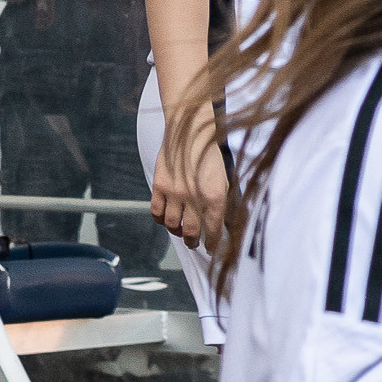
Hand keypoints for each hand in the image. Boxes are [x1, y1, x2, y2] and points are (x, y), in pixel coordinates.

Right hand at [150, 100, 229, 249]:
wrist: (189, 132)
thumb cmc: (210, 155)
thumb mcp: (224, 180)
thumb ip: (224, 203)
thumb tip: (223, 224)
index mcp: (215, 196)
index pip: (213, 230)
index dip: (212, 244)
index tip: (211, 248)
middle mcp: (194, 197)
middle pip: (191, 232)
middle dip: (194, 242)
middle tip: (195, 243)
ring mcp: (174, 192)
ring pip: (172, 225)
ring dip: (177, 232)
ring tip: (181, 232)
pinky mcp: (159, 185)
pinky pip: (156, 212)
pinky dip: (161, 219)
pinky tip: (166, 218)